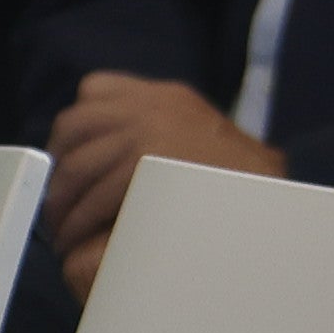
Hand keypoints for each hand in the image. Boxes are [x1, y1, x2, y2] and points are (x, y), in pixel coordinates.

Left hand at [44, 72, 281, 283]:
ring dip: (61, 201)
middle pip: (74, 125)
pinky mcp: (146, 163)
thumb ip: (168, 135)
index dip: (72, 132)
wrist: (277, 200)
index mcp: (167, 97)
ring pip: (77, 162)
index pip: (95, 90)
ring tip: (61, 233)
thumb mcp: (206, 139)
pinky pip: (94, 192)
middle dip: (58, 168)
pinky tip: (77, 242)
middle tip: (56, 207)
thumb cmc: (245, 186)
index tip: (68, 165)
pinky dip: (78, 219)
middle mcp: (153, 104)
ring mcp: (148, 131)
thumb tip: (123, 153)